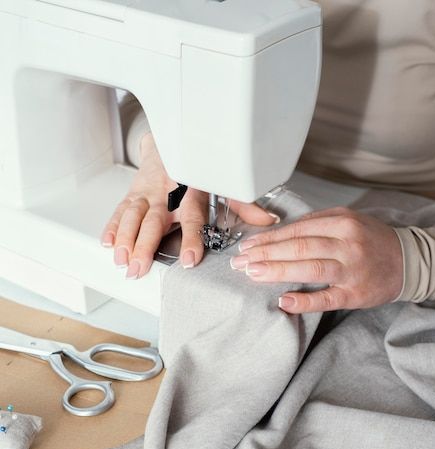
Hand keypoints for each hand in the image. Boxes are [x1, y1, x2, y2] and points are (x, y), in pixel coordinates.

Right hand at [100, 133, 278, 278]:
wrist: (172, 137)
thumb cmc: (199, 164)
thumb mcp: (222, 180)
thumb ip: (243, 203)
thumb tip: (268, 220)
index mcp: (192, 189)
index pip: (192, 216)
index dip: (191, 238)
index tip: (189, 259)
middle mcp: (167, 191)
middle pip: (154, 220)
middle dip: (145, 245)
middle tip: (139, 268)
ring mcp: (147, 191)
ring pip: (133, 216)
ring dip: (126, 239)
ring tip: (122, 261)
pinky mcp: (132, 192)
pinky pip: (120, 210)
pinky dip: (113, 226)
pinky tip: (107, 243)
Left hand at [230, 206, 403, 312]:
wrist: (408, 261)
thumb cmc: (371, 241)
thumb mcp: (347, 221)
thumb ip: (315, 225)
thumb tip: (277, 235)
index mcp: (342, 222)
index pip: (297, 230)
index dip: (269, 239)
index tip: (247, 245)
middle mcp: (347, 244)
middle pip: (299, 247)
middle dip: (265, 254)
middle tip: (240, 261)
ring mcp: (351, 270)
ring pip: (310, 268)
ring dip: (277, 271)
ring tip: (252, 273)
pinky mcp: (355, 294)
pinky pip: (326, 299)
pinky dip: (303, 301)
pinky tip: (283, 301)